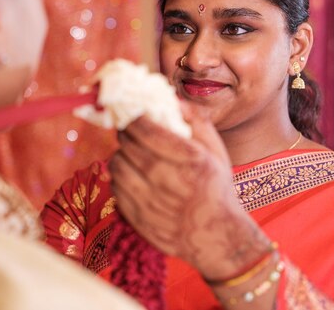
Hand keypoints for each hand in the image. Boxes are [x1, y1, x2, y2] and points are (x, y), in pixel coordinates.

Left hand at [108, 106, 269, 279]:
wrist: (216, 235)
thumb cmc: (216, 186)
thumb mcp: (215, 150)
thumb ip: (195, 121)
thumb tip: (169, 98)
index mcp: (192, 161)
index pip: (147, 131)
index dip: (134, 118)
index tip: (134, 114)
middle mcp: (170, 182)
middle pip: (129, 147)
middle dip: (125, 134)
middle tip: (129, 130)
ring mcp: (153, 204)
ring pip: (117, 166)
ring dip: (120, 154)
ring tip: (129, 152)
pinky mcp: (140, 219)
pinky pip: (116, 188)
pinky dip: (120, 176)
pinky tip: (131, 174)